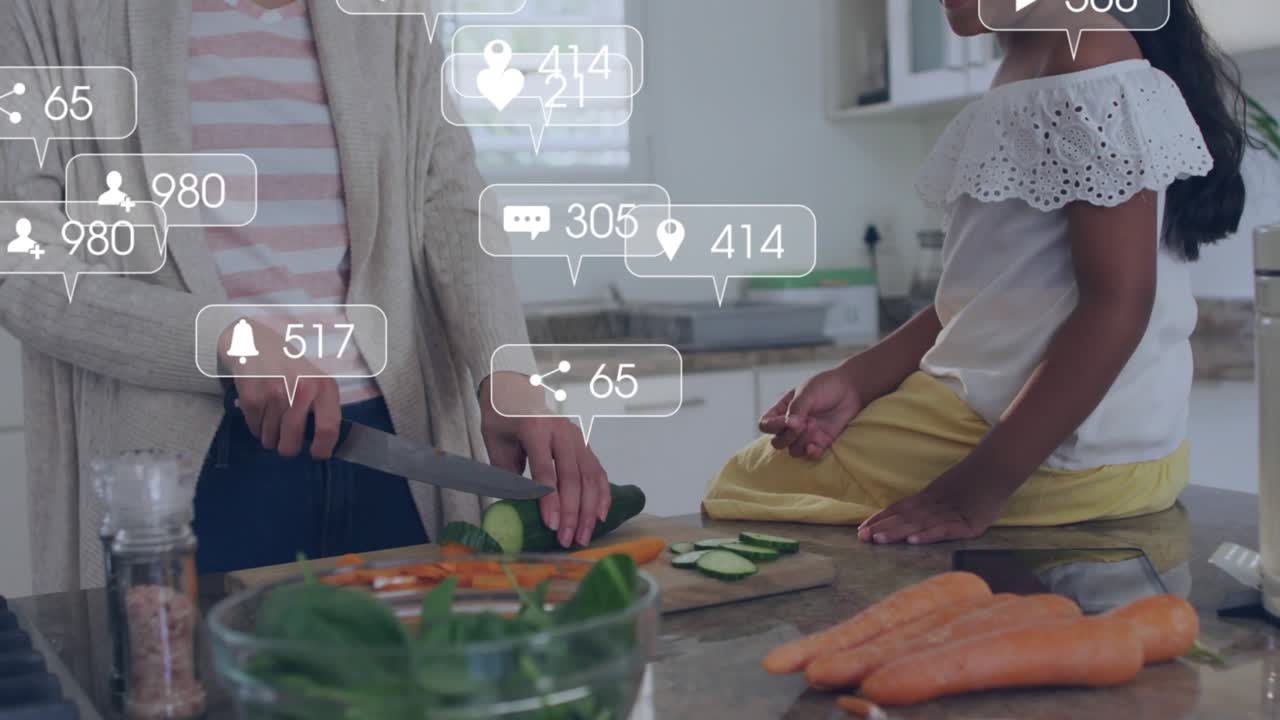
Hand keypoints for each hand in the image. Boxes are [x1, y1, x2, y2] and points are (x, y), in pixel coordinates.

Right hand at [219, 320, 341, 460]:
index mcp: (324, 387)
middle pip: (292, 441)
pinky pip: (255, 429)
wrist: (257, 345)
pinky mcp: (252, 397)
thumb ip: (322, 409)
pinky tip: (261, 410)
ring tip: (273, 417)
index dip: (323, 448)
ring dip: (270, 436)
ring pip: (270, 439)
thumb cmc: (292, 369)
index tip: (317, 454)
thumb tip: (323, 445)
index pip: (328, 428)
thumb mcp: (316, 382)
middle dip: (288, 447)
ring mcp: (275, 393)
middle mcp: (301, 390)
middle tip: (287, 442)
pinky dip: (257, 427)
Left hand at [480, 372, 610, 548]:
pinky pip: (598, 470)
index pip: (546, 470)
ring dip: (589, 509)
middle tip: (569, 539)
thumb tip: (519, 510)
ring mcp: (576, 435)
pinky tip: (600, 516)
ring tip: (584, 535)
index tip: (552, 526)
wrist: (514, 392)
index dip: (550, 500)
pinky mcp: (584, 443)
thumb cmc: (502, 420)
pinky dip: (602, 494)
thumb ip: (507, 474)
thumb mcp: (496, 444)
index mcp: (534, 428)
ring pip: (590, 476)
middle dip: (573, 512)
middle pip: (572, 476)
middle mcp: (560, 430)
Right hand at [759, 363, 864, 459]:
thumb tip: (790, 425)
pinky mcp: (821, 442)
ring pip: (793, 450)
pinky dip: (810, 453)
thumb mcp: (808, 392)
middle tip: (802, 425)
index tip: (787, 420)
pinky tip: (815, 446)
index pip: (766, 425)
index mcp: (783, 410)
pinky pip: (810, 455)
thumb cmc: (826, 386)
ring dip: (801, 442)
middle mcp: (791, 425)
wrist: (850, 389)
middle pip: (777, 442)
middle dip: (788, 437)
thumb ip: (797, 408)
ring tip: (814, 426)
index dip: (772, 427)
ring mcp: (806, 435)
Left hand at [857, 461, 1011, 544]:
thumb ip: (926, 503)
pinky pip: (944, 530)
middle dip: (881, 528)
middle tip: (861, 538)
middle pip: (903, 518)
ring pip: (919, 524)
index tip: (860, 528)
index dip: (880, 518)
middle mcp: (934, 505)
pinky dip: (928, 535)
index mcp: (927, 498)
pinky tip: (913, 540)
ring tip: (878, 539)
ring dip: (897, 532)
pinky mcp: (968, 525)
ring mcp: (950, 514)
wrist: (998, 469)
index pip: (898, 508)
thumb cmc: (973, 482)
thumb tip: (904, 516)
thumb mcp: (944, 491)